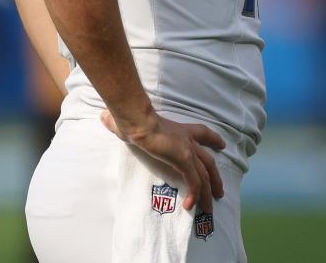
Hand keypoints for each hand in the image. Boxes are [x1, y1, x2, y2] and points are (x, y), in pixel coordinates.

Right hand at [101, 109, 224, 212]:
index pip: (203, 132)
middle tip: (220, 191)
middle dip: (216, 177)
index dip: (213, 139)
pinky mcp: (183, 160)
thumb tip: (105, 117)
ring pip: (205, 175)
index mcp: (181, 129)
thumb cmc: (133, 119)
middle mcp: (188, 140)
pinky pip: (194, 181)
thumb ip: (120, 123)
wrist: (138, 120)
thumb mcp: (130, 122)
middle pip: (209, 161)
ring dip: (208, 193)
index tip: (221, 145)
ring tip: (209, 208)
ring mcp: (187, 150)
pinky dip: (194, 195)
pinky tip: (190, 206)